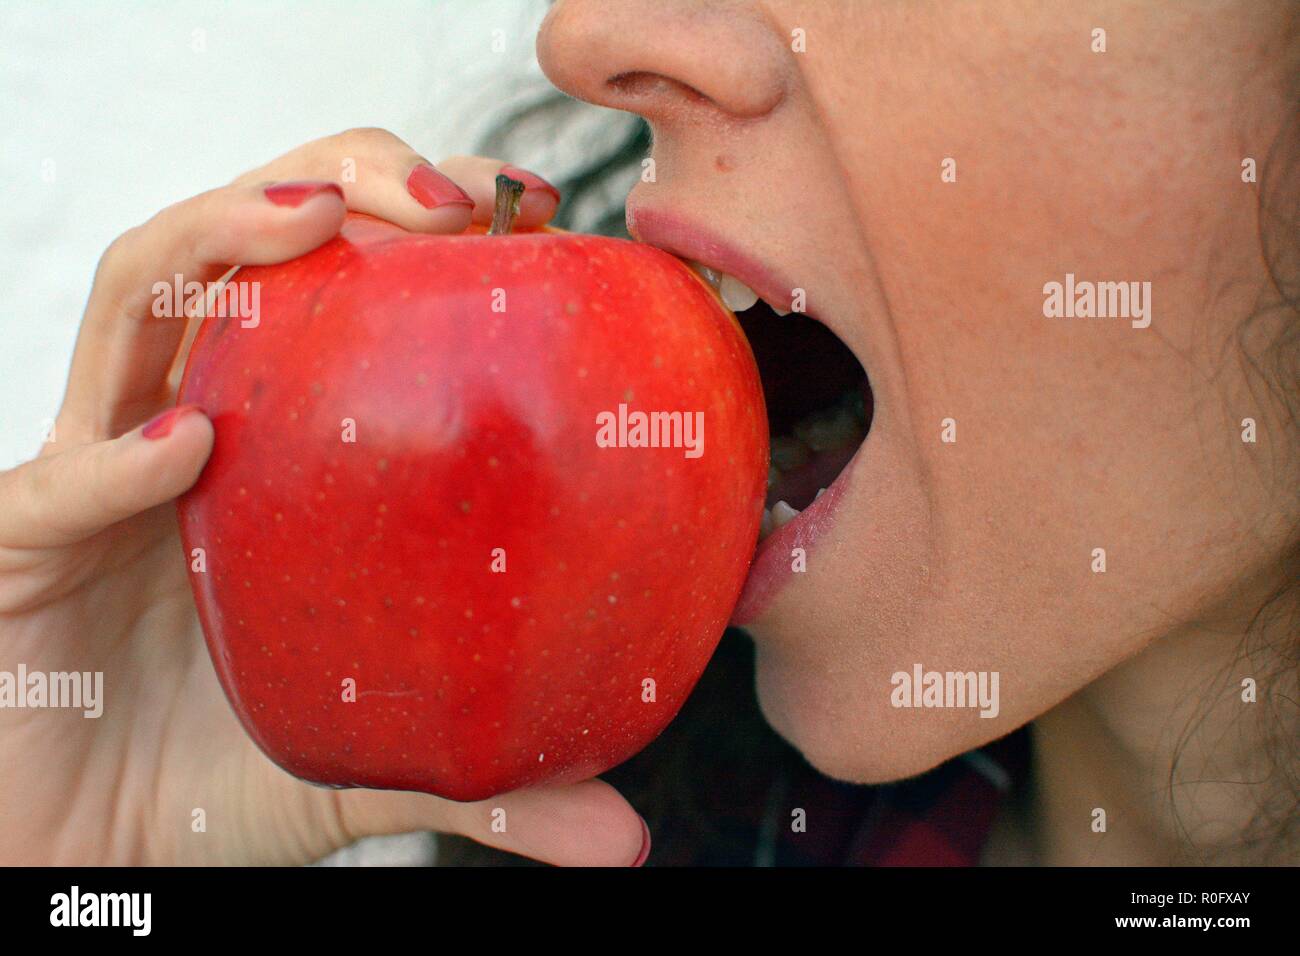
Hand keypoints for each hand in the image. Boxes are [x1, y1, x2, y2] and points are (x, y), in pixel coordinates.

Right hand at [0, 128, 646, 866]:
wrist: (85, 860)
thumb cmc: (212, 782)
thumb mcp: (374, 771)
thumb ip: (496, 794)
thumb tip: (624, 834)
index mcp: (275, 457)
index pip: (336, 292)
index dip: (415, 227)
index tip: (523, 212)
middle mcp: (187, 430)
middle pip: (241, 248)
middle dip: (329, 178)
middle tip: (439, 194)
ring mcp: (97, 470)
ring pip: (133, 296)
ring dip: (219, 234)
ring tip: (317, 215)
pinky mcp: (17, 542)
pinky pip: (61, 477)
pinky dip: (121, 454)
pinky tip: (190, 443)